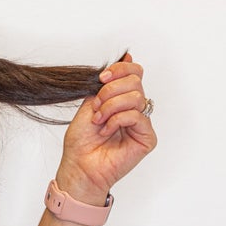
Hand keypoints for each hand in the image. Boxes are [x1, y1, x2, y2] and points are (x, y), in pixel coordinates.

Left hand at [57, 50, 156, 200]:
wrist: (79, 167)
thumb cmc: (81, 142)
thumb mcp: (89, 104)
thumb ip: (106, 83)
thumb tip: (127, 57)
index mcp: (122, 100)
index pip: (134, 72)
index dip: (120, 70)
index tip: (101, 79)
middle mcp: (134, 110)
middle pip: (135, 81)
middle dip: (111, 91)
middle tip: (96, 106)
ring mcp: (142, 124)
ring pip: (136, 97)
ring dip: (111, 106)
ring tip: (99, 120)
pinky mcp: (147, 138)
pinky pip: (137, 115)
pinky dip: (117, 120)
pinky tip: (106, 130)